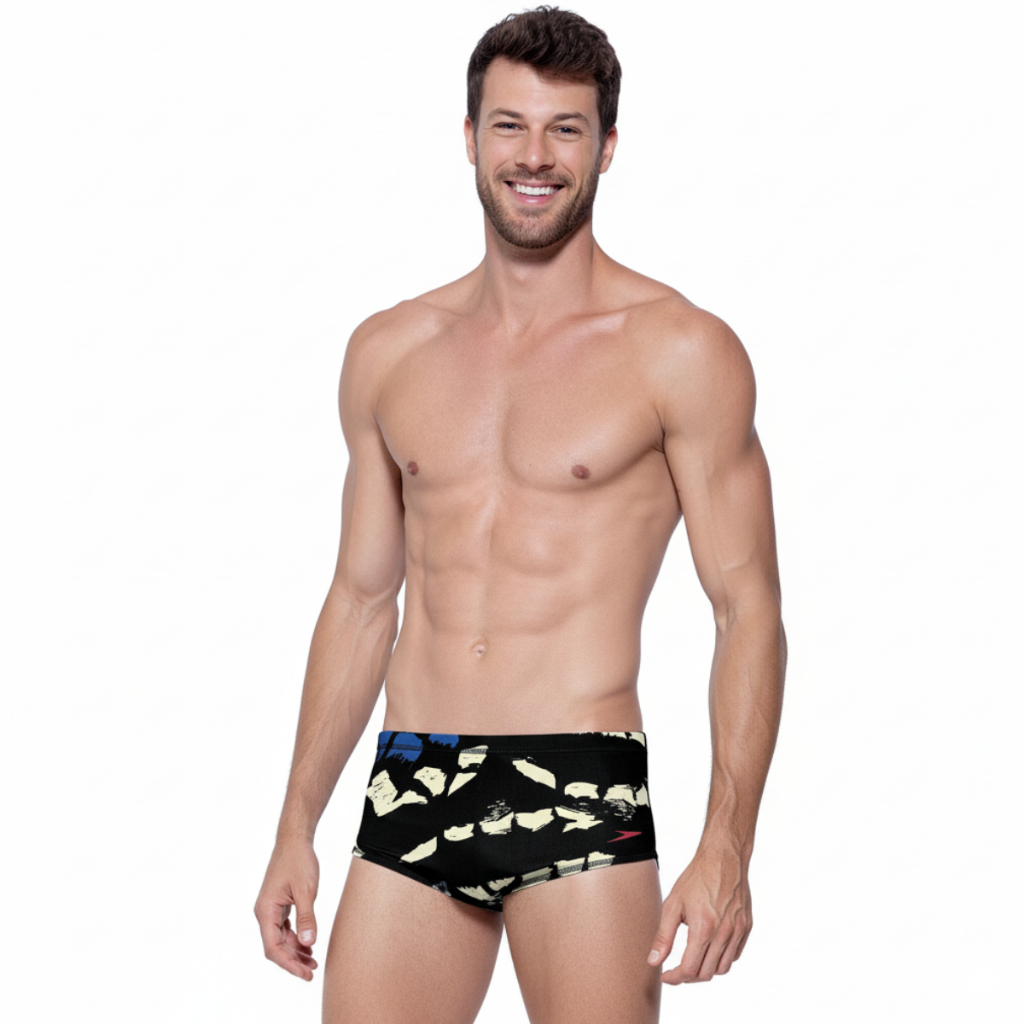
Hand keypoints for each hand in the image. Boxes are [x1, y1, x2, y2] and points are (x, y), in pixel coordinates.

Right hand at [254, 837, 320, 979]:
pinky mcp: (278, 904)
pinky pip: (284, 928)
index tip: (305, 974)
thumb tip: (309, 944)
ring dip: (295, 951)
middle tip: (312, 972)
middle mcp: (264, 912)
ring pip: (280, 939)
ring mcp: (271, 908)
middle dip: (293, 961)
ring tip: (313, 961)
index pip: (273, 948)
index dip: (289, 964)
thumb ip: (307, 917)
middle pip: (275, 947)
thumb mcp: (306, 890)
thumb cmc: (299, 861)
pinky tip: (309, 945)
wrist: (294, 840)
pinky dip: (296, 938)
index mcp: (266, 910)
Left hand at [647, 846, 751, 982]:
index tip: (665, 975)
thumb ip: (663, 936)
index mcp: (704, 928)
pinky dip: (722, 959)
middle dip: (688, 977)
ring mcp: (738, 931)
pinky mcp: (746, 927)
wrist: (723, 857)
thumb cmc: (696, 878)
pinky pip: (735, 955)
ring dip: (706, 970)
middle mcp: (724, 933)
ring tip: (692, 960)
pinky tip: (710, 949)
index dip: (675, 978)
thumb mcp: (673, 904)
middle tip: (676, 969)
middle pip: (706, 974)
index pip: (689, 970)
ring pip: (723, 968)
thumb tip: (653, 961)